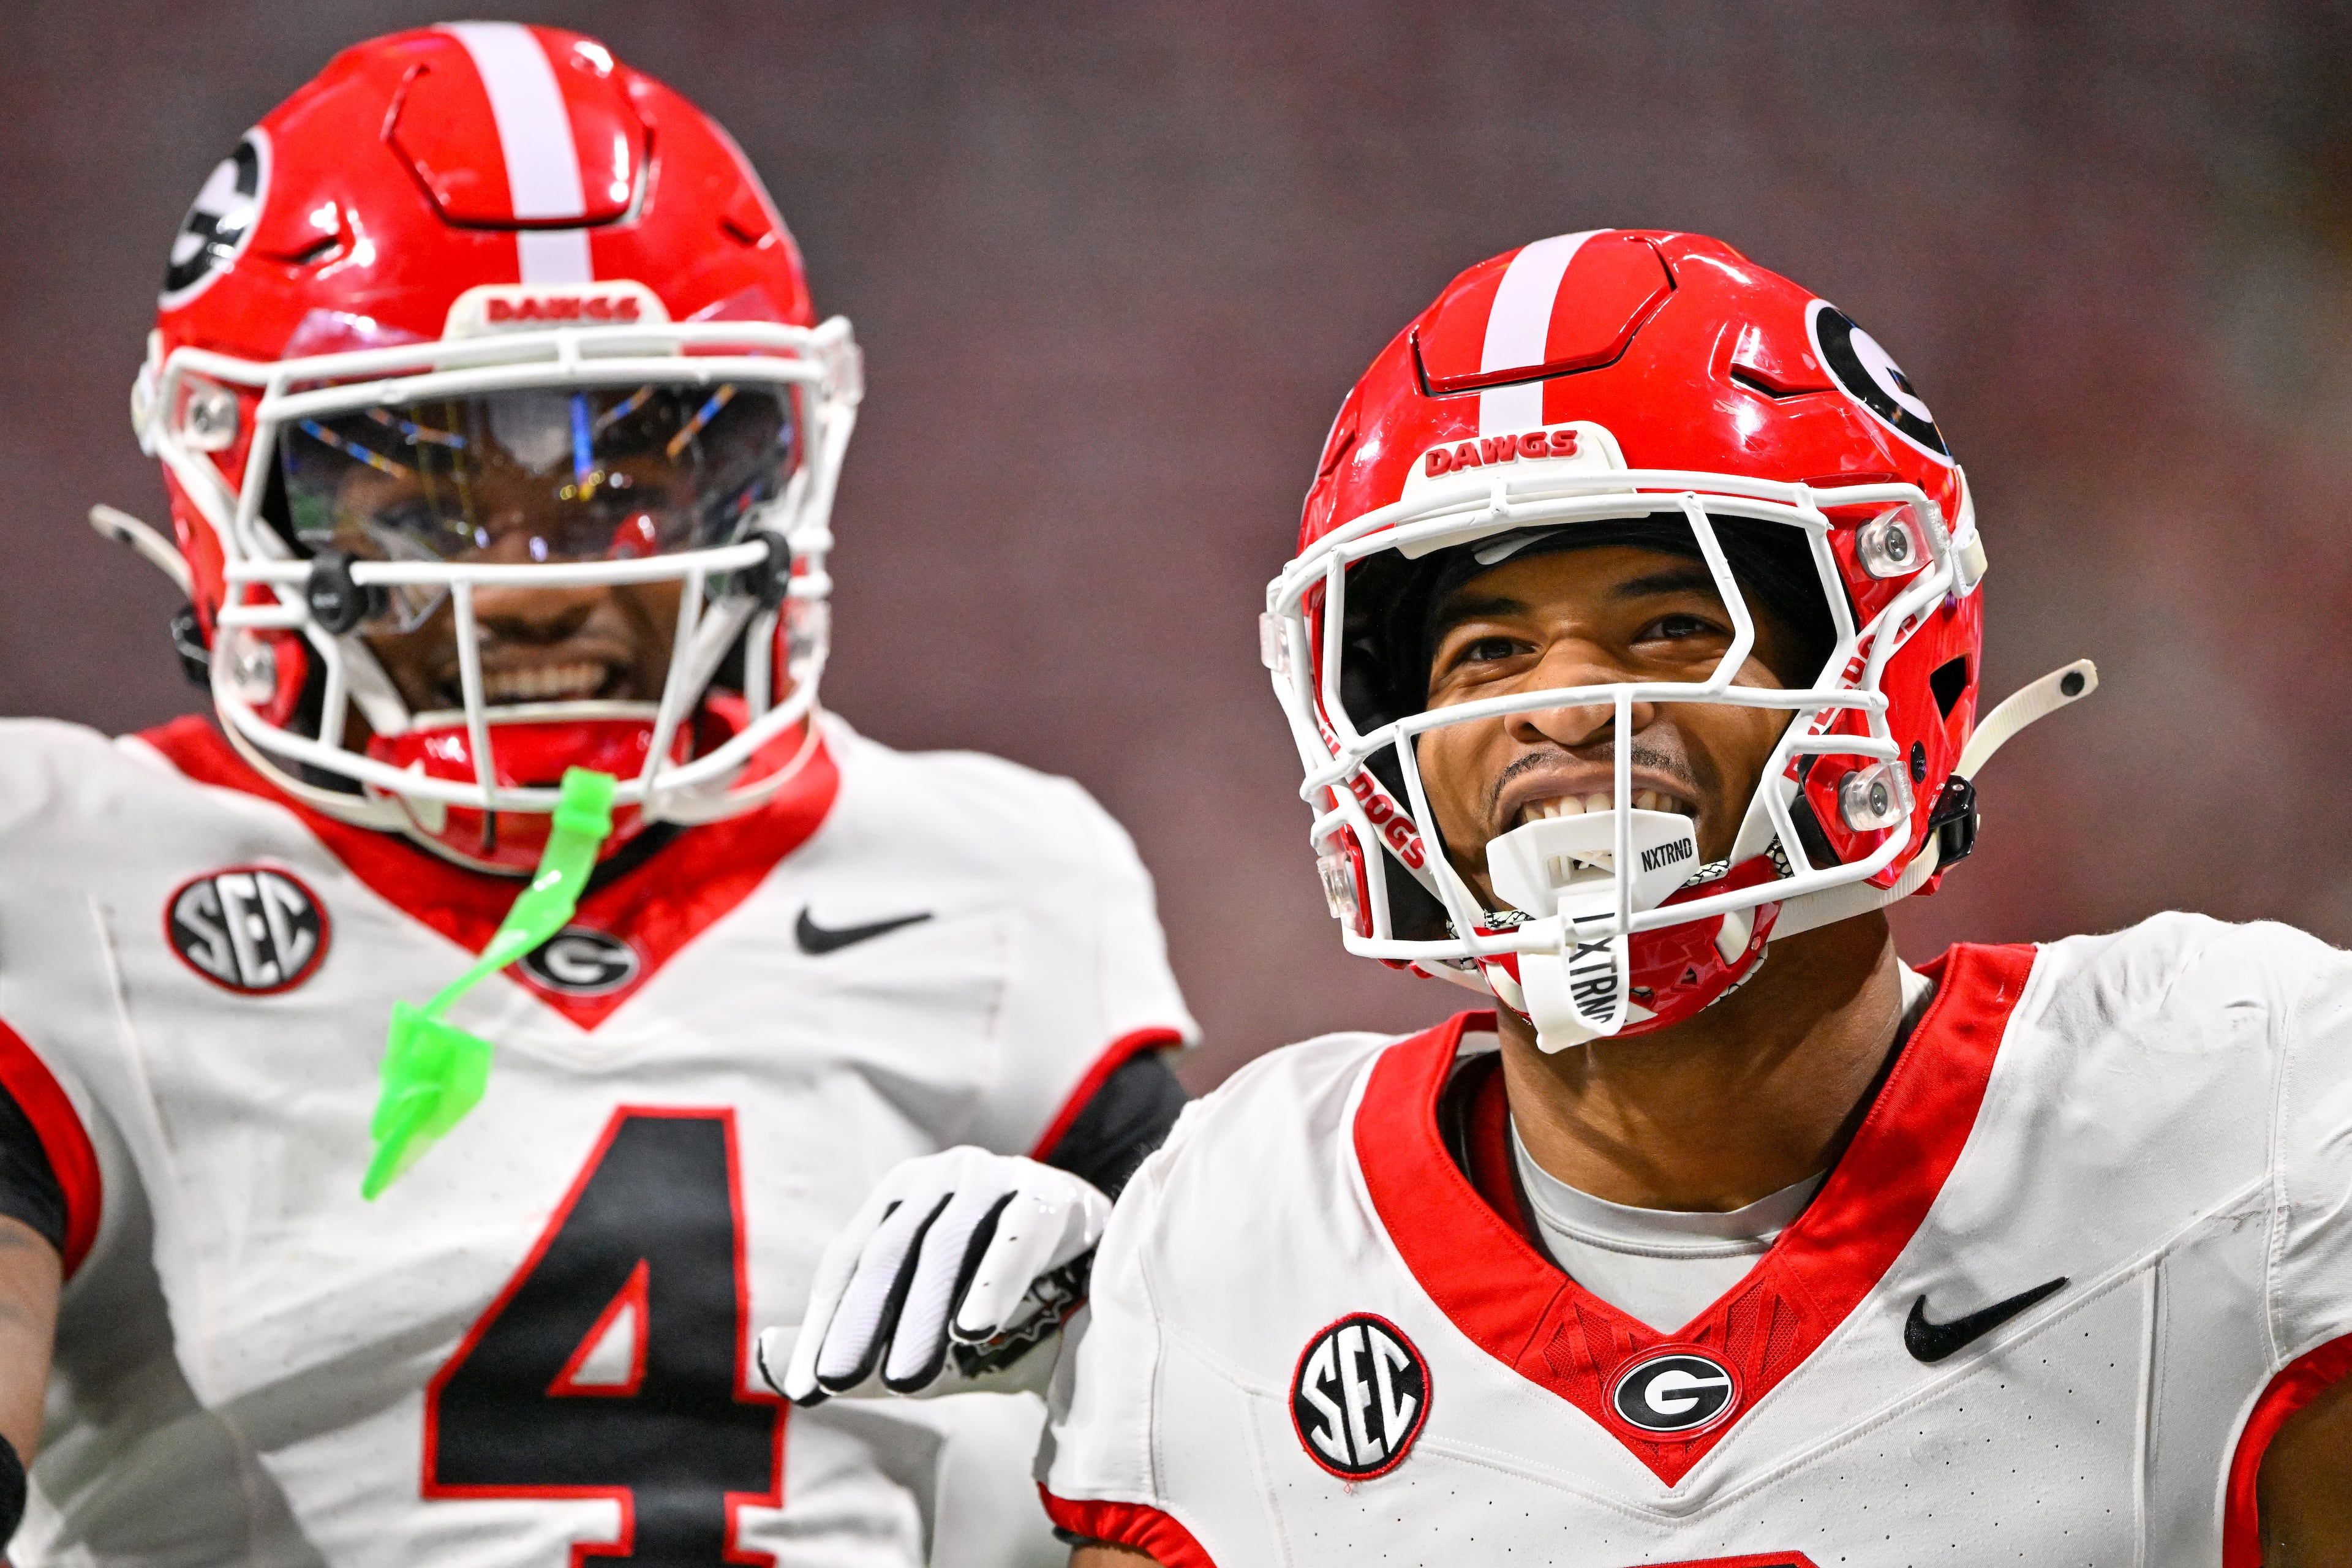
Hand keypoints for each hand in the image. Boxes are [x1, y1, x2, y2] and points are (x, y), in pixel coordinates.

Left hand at [758, 1147, 1109, 1402]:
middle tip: (839, 1383)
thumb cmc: (1001, 1312)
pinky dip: (991, 1283)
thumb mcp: (923, 1334)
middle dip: (862, 1322)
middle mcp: (943, 1177)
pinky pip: (1015, 1237)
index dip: (825, 1325)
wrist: (1102, 1293)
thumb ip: (856, 1349)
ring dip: (922, 1316)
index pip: (849, 1261)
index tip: (805, 1389)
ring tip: (906, 1380)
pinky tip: (974, 1330)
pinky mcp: (1053, 1194)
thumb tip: (765, 1360)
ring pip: (946, 1245)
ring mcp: (999, 1177)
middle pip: (889, 1252)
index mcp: (902, 1198)